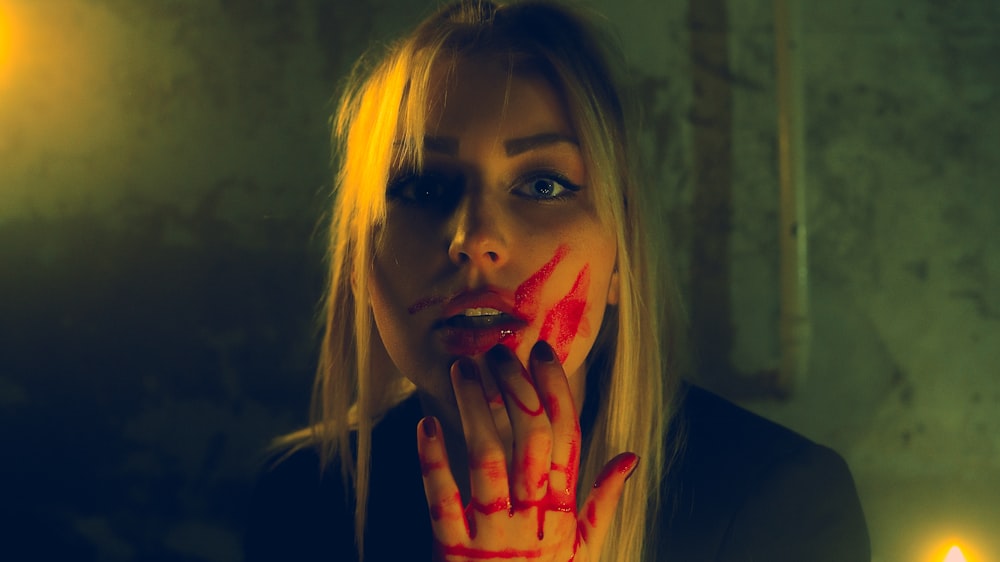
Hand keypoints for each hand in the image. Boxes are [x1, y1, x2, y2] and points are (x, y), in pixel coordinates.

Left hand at [416, 340, 638, 560]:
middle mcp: (532, 516)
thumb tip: (631, 455)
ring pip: (487, 458)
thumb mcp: (583, 551)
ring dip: (474, 409)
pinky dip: (432, 460)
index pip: (566, 437)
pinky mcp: (453, 550)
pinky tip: (425, 423)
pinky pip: (442, 498)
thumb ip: (603, 501)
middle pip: (529, 438)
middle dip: (514, 387)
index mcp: (563, 511)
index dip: (554, 390)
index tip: (540, 351)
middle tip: (497, 350)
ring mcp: (492, 533)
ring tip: (463, 369)